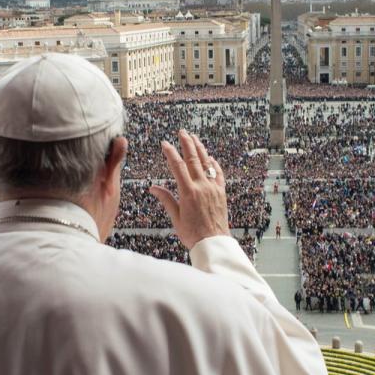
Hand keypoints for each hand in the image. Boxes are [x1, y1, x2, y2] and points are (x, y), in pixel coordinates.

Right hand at [150, 130, 229, 249]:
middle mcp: (202, 186)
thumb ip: (166, 199)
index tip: (165, 143)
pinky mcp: (221, 192)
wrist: (213, 242)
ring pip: (207, 163)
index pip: (178, 166)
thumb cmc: (193, 234)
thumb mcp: (176, 217)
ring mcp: (213, 188)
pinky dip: (214, 164)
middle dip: (187, 143)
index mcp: (188, 192)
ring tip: (194, 137)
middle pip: (193, 159)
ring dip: (200, 149)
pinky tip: (210, 158)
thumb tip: (153, 188)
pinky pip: (219, 174)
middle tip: (182, 132)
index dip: (171, 153)